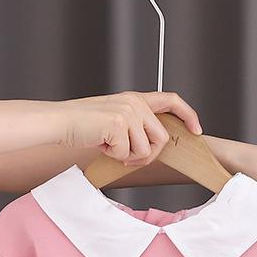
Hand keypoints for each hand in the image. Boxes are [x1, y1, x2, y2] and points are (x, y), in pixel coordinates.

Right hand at [56, 90, 202, 165]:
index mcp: (135, 99)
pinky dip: (114, 156)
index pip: (171, 100)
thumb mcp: (116, 122)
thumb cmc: (85, 126)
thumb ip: (137, 128)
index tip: (196, 130)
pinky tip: (102, 144)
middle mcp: (134, 102)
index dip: (188, 115)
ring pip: (146, 150)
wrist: (60, 122)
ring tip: (111, 147)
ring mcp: (127, 112)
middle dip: (148, 155)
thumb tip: (155, 148)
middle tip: (127, 157)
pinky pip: (128, 153)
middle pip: (161, 139)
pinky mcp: (119, 124)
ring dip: (129, 157)